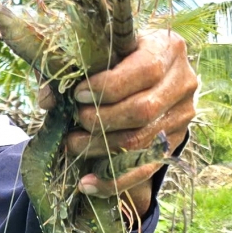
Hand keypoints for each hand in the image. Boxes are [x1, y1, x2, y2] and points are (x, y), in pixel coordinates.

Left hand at [40, 29, 196, 214]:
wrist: (146, 78)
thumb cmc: (116, 61)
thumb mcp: (100, 56)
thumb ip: (72, 70)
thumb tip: (47, 99)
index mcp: (167, 49)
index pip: (145, 70)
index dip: (108, 86)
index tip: (78, 94)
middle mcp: (183, 82)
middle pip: (143, 109)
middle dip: (102, 119)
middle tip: (76, 120)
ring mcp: (182, 116)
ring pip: (141, 141)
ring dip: (101, 147)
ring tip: (73, 145)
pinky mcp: (174, 144)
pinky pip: (145, 169)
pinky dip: (113, 180)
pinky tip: (88, 184)